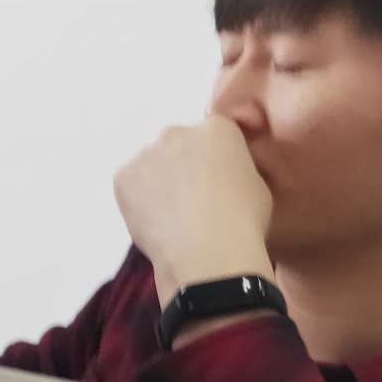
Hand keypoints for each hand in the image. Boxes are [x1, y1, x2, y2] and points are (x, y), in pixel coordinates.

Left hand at [114, 115, 274, 307]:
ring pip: (151, 164)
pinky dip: (138, 200)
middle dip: (182, 166)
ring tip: (172, 216)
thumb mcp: (258, 187)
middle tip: (190, 202)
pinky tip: (155, 221)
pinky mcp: (123, 174)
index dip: (214, 162)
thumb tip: (224, 175)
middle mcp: (178, 131)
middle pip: (178, 145)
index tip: (216, 185)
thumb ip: (236, 169)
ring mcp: (146, 151)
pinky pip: (130, 184)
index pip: (213, 136)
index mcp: (217, 129)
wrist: (208, 252)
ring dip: (158, 182)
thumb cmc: (244, 222)